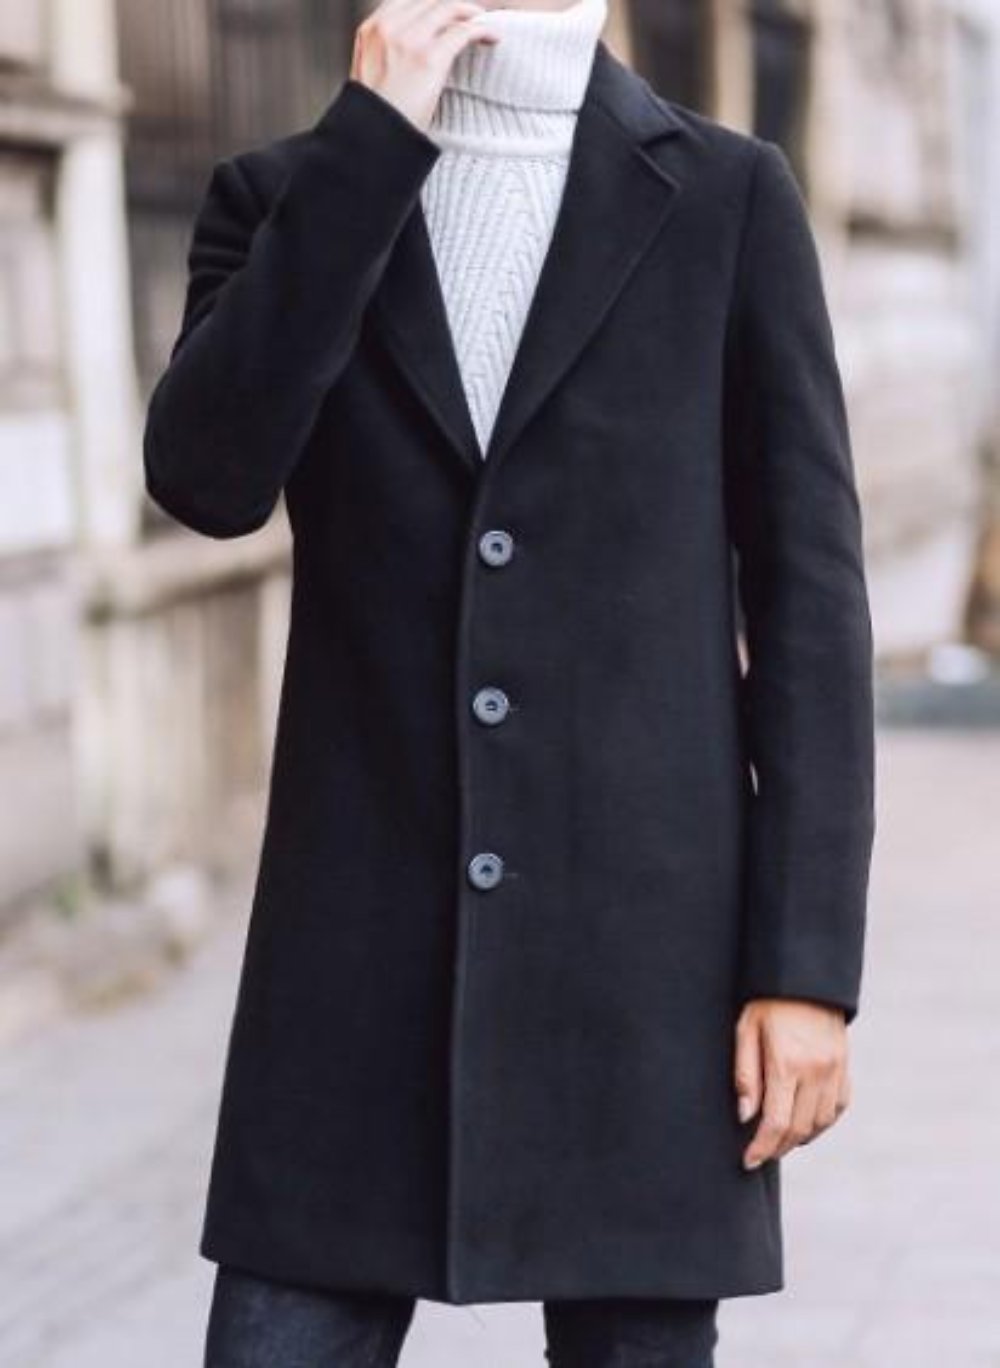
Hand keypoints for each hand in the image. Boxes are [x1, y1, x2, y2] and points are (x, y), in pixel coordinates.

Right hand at [350, 0, 500, 131]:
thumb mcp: (371, 74)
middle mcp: (389, 28)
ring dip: (471, 14)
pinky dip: (482, 30)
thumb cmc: (377, 116)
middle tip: (472, 17)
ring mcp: (409, 40)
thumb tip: (412, 48)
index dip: (433, 5)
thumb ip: (387, 52)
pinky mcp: (429, 58)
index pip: (409, 1)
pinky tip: (492, 37)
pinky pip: (463, 32)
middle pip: (431, 2)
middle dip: (454, 8)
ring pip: (448, 9)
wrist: (375, 139)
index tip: (449, 14)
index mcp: (372, 30)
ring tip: (484, 24)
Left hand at [734, 998, 850, 1169]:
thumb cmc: (767, 1001)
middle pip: (799, 1129)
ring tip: (779, 1139)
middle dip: (777, 1147)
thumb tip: (746, 1116)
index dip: (761, 1148)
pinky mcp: (845, 1067)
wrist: (805, 977)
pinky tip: (805, 1122)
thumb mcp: (746, 1029)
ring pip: (821, 1123)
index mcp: (787, 1062)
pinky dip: (822, 1122)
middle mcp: (816, 1070)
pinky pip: (838, 1107)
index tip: (748, 1161)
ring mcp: (835, 1070)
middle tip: (760, 1153)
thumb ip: (746, 1074)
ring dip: (800, 1138)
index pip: (776, 1122)